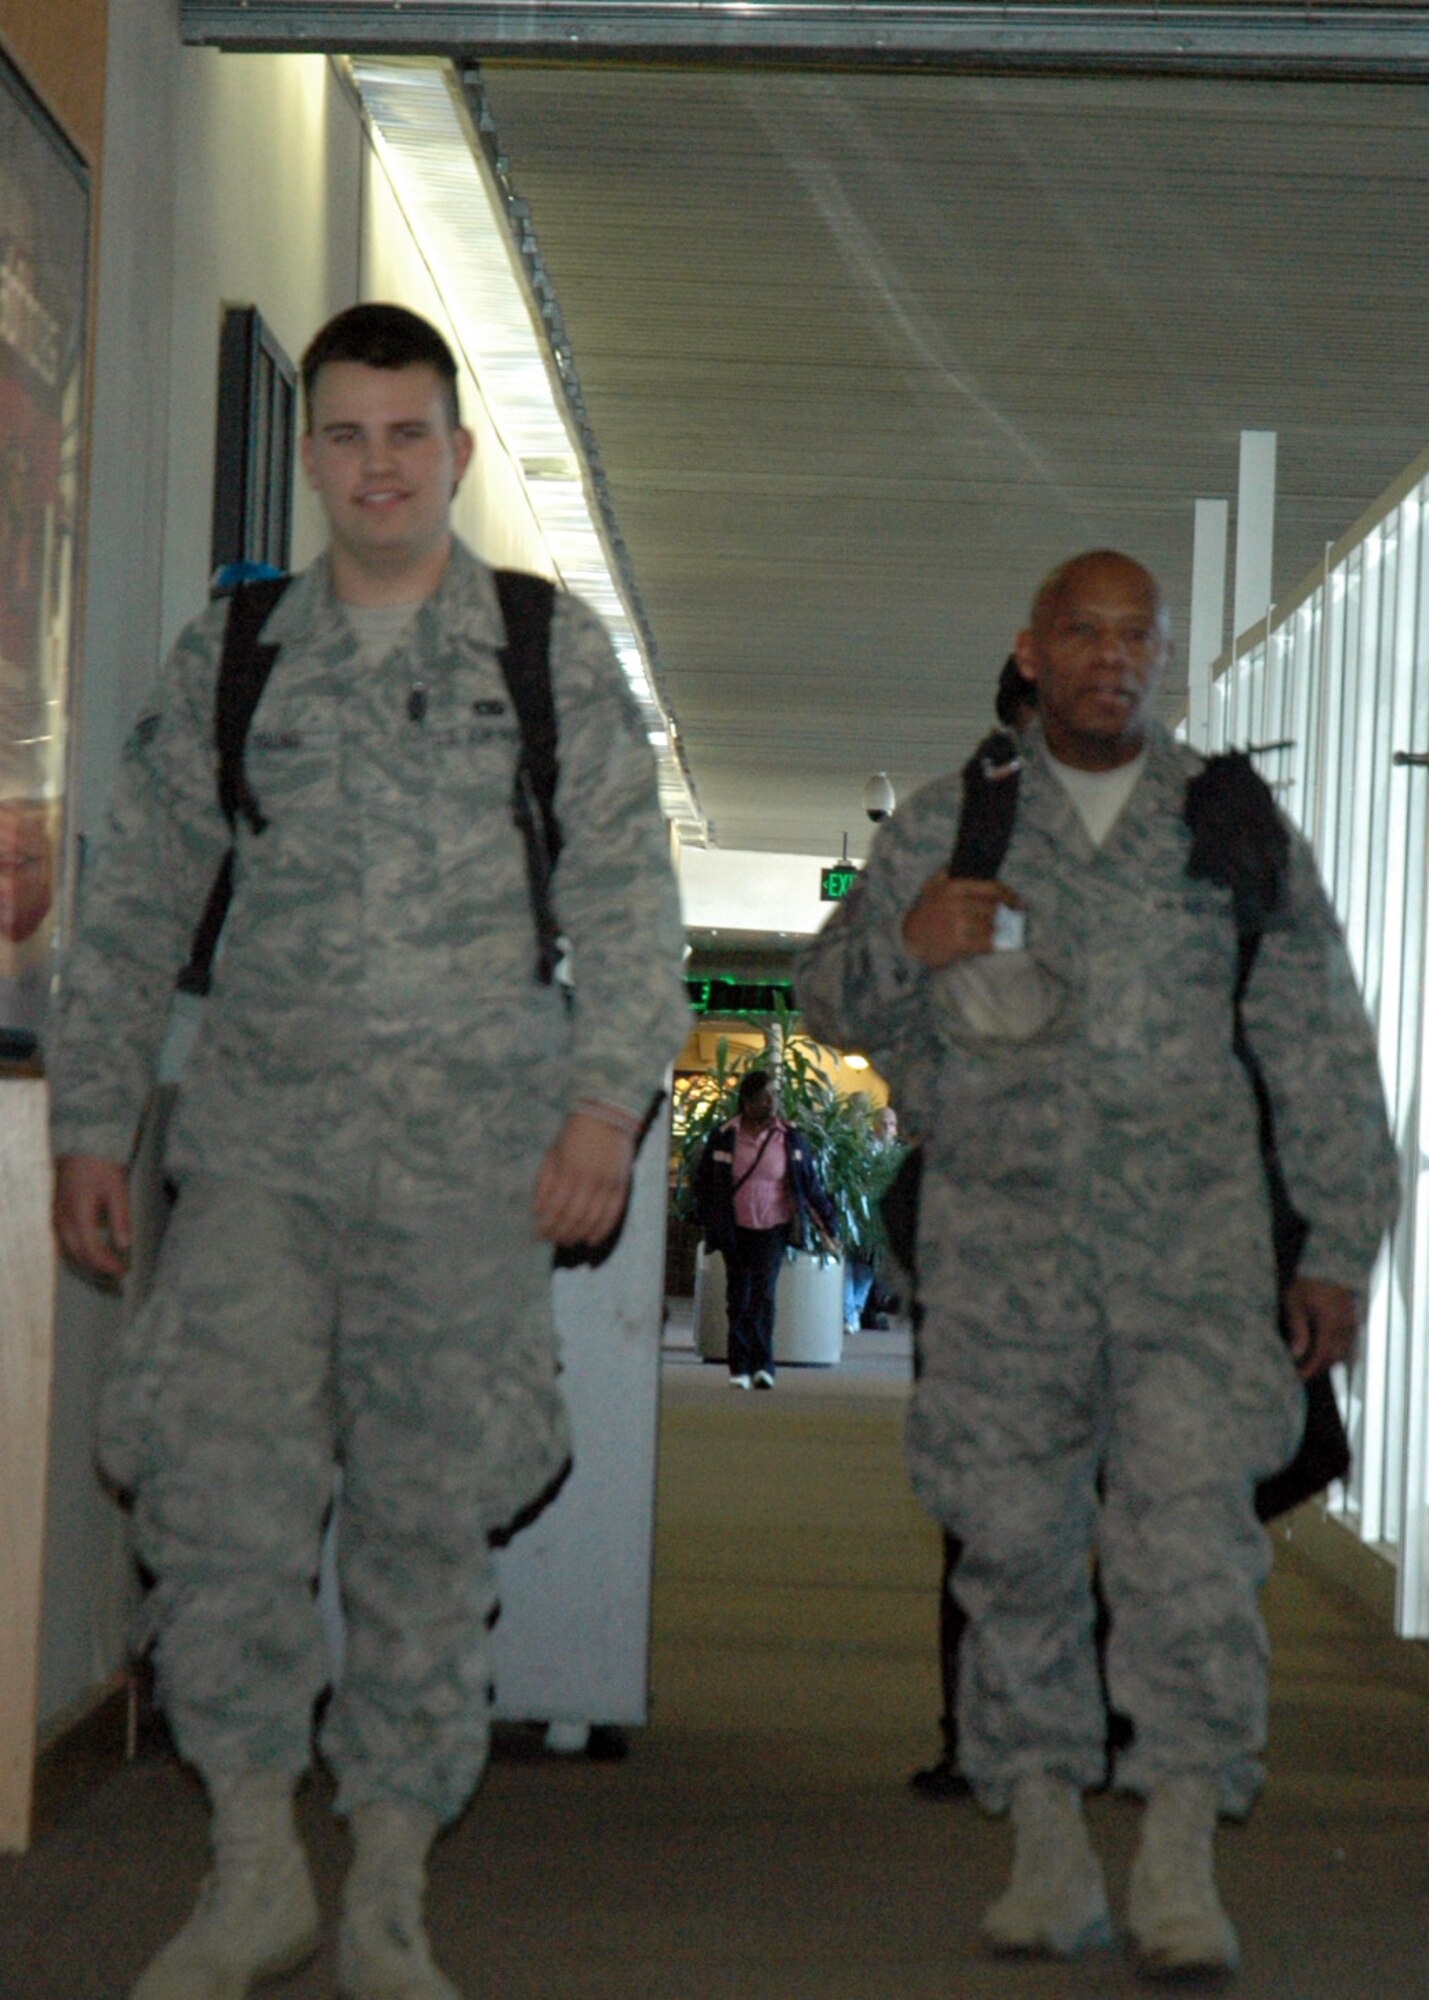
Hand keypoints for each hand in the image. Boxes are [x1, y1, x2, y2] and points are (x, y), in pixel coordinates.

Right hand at [53, 1152, 131, 1281]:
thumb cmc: (101, 1164)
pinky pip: (64, 1237)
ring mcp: (55, 1215)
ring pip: (68, 1248)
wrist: (82, 1144)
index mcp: (78, 1214)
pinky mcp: (55, 1210)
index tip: (124, 1271)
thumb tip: (124, 1245)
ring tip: (107, 1264)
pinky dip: (78, 1247)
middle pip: (78, 1253)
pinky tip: (92, 1248)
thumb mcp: (118, 1189)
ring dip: (87, 1259)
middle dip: (98, 1267)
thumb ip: (121, 1217)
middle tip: (118, 1273)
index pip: (92, 1250)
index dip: (108, 1264)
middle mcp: (62, 1218)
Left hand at [533, 1111, 635, 1247]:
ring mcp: (608, 1184)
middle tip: (552, 1240)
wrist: (608, 1116)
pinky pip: (613, 1214)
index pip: (555, 1208)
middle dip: (560, 1233)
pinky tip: (591, 1240)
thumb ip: (544, 1182)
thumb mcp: (552, 1153)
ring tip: (568, 1241)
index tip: (538, 1234)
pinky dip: (602, 1230)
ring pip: (592, 1219)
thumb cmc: (574, 1134)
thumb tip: (537, 1210)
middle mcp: (589, 1179)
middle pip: (573, 1217)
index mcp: (568, 1170)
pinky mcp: (622, 1185)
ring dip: (578, 1235)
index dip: (546, 1225)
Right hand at [900, 875, 1022, 968]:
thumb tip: (969, 861)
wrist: (909, 938)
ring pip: (992, 927)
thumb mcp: (931, 885)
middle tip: (995, 920)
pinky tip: (983, 944)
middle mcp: (957, 904)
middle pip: (994, 909)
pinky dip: (990, 945)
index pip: (993, 888)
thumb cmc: (924, 911)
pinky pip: (986, 944)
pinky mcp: (959, 944)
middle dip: (997, 916)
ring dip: (991, 931)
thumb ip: (948, 871)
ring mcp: (958, 924)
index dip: (1010, 896)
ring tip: (982, 933)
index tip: (1018, 904)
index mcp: (954, 886)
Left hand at [1283, 1276, 1358, 1379]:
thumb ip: (1297, 1329)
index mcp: (1330, 1321)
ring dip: (1325, 1359)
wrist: (1325, 1266)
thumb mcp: (1294, 1302)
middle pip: (1332, 1357)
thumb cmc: (1306, 1282)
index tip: (1298, 1378)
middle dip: (1316, 1367)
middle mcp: (1345, 1325)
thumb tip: (1296, 1355)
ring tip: (1307, 1361)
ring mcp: (1352, 1324)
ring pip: (1341, 1352)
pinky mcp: (1353, 1322)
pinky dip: (1333, 1350)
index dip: (1310, 1369)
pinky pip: (1346, 1344)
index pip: (1321, 1354)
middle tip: (1299, 1371)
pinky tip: (1319, 1349)